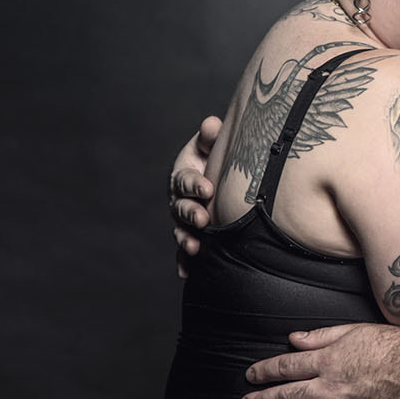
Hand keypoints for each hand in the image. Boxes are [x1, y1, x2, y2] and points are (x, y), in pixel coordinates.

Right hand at [169, 115, 221, 277]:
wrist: (219, 177)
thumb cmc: (215, 158)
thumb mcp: (211, 146)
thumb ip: (210, 137)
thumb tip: (212, 125)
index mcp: (183, 175)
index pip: (185, 180)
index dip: (194, 184)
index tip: (207, 188)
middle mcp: (180, 199)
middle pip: (181, 207)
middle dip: (191, 213)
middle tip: (203, 218)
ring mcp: (184, 219)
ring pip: (181, 230)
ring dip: (186, 239)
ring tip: (194, 247)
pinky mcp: (190, 235)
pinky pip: (184, 251)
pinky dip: (184, 262)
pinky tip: (187, 273)